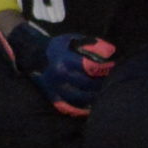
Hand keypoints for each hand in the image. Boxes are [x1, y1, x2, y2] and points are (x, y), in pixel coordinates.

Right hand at [0, 20, 116, 116]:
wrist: (34, 55)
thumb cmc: (59, 47)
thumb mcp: (73, 40)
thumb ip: (92, 45)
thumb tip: (111, 52)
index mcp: (64, 61)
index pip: (90, 67)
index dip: (104, 68)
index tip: (113, 66)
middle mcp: (60, 77)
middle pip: (88, 85)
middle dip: (102, 82)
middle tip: (112, 80)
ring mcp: (55, 89)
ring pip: (81, 99)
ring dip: (95, 96)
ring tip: (104, 92)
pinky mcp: (54, 98)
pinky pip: (72, 106)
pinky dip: (84, 106)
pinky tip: (93, 103)